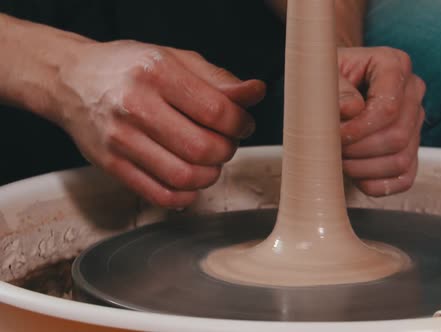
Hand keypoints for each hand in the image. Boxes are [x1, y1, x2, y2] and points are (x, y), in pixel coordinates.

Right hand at [55, 40, 265, 207]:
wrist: (72, 80)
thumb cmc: (130, 68)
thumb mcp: (176, 59)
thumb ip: (219, 79)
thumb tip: (256, 92)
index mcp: (158, 73)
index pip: (217, 111)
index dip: (241, 124)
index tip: (242, 124)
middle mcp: (136, 106)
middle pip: (203, 148)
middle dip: (227, 151)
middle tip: (225, 143)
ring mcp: (121, 139)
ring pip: (185, 176)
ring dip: (210, 175)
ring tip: (209, 161)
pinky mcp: (111, 165)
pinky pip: (159, 194)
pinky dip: (185, 195)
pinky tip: (190, 181)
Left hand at [338, 47, 425, 196]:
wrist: (328, 88)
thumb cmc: (325, 79)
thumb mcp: (322, 75)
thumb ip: (336, 88)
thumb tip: (352, 110)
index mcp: (394, 64)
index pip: (389, 107)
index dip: (360, 128)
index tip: (336, 134)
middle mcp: (412, 91)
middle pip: (398, 136)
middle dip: (360, 149)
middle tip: (333, 148)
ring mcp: (415, 122)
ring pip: (401, 160)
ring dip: (364, 168)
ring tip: (340, 159)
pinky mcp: (411, 150)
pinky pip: (403, 179)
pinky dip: (376, 184)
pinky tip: (355, 174)